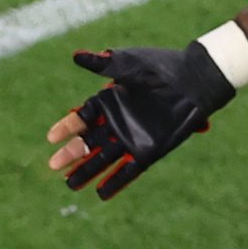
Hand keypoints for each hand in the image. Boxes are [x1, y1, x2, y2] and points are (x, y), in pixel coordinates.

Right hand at [48, 43, 233, 199]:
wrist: (195, 79)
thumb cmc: (163, 67)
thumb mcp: (130, 63)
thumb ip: (103, 63)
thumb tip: (76, 55)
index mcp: (108, 103)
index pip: (80, 118)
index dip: (66, 128)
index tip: (52, 137)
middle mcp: (116, 123)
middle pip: (88, 143)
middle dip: (72, 154)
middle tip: (55, 165)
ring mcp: (132, 138)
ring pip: (103, 159)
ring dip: (87, 172)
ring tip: (71, 184)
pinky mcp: (149, 151)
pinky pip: (130, 170)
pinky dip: (116, 182)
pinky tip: (101, 193)